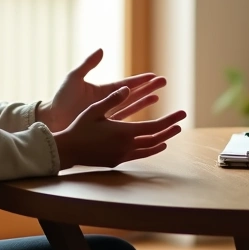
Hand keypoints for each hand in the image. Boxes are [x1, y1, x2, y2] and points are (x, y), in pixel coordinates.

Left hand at [37, 49, 166, 131]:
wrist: (52, 119)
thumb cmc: (61, 98)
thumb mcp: (74, 78)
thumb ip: (88, 64)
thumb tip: (102, 49)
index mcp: (103, 90)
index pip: (126, 84)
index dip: (140, 80)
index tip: (153, 76)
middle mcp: (108, 102)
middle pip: (133, 94)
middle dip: (148, 88)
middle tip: (164, 82)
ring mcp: (107, 114)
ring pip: (131, 107)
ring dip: (145, 101)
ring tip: (158, 96)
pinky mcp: (105, 126)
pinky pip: (124, 122)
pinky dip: (135, 119)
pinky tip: (145, 118)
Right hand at [53, 86, 187, 168]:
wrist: (67, 151)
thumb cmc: (79, 128)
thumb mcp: (95, 109)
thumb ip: (112, 99)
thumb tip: (127, 88)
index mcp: (123, 132)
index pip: (154, 127)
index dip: (170, 120)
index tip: (182, 113)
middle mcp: (126, 146)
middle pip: (155, 138)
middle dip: (169, 130)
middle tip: (181, 122)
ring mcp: (122, 155)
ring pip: (149, 149)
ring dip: (162, 140)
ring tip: (172, 133)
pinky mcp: (117, 161)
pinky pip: (140, 155)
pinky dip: (151, 149)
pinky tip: (157, 146)